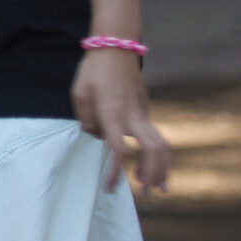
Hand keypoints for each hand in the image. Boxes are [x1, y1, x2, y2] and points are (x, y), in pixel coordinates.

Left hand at [71, 48, 169, 195]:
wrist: (116, 48)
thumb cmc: (92, 71)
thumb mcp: (79, 94)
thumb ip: (86, 120)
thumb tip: (98, 137)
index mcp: (113, 114)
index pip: (118, 150)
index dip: (115, 171)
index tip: (111, 187)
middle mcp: (133, 116)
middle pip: (154, 149)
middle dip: (154, 173)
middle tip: (148, 192)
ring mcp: (142, 112)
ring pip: (161, 144)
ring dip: (161, 167)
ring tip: (157, 186)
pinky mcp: (145, 109)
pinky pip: (153, 134)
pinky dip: (154, 153)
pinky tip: (147, 165)